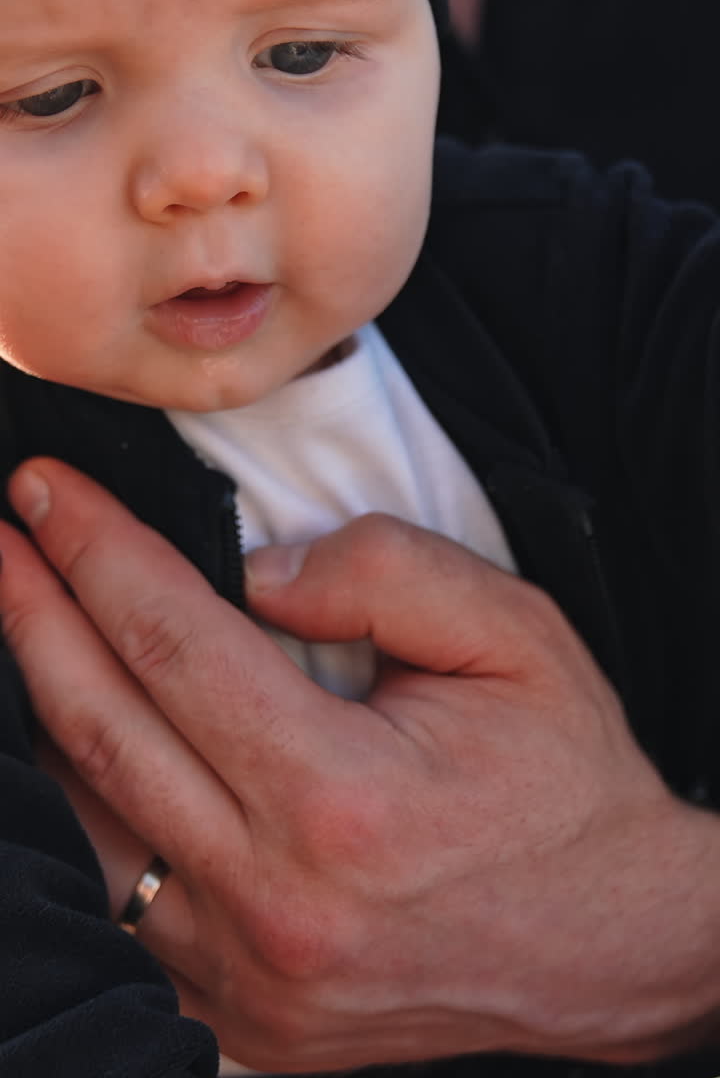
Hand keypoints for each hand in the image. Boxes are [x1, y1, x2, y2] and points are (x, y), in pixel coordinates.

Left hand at [1, 458, 718, 1070]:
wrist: (611, 939)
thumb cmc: (564, 780)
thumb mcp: (514, 637)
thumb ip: (383, 575)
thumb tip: (255, 571)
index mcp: (340, 798)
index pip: (172, 641)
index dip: (96, 551)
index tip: (48, 492)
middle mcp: (274, 899)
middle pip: (98, 728)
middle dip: (32, 612)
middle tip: (4, 536)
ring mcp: (246, 973)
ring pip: (84, 822)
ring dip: (41, 707)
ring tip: (28, 620)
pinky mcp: (241, 1012)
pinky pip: (119, 901)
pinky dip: (83, 809)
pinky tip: (79, 739)